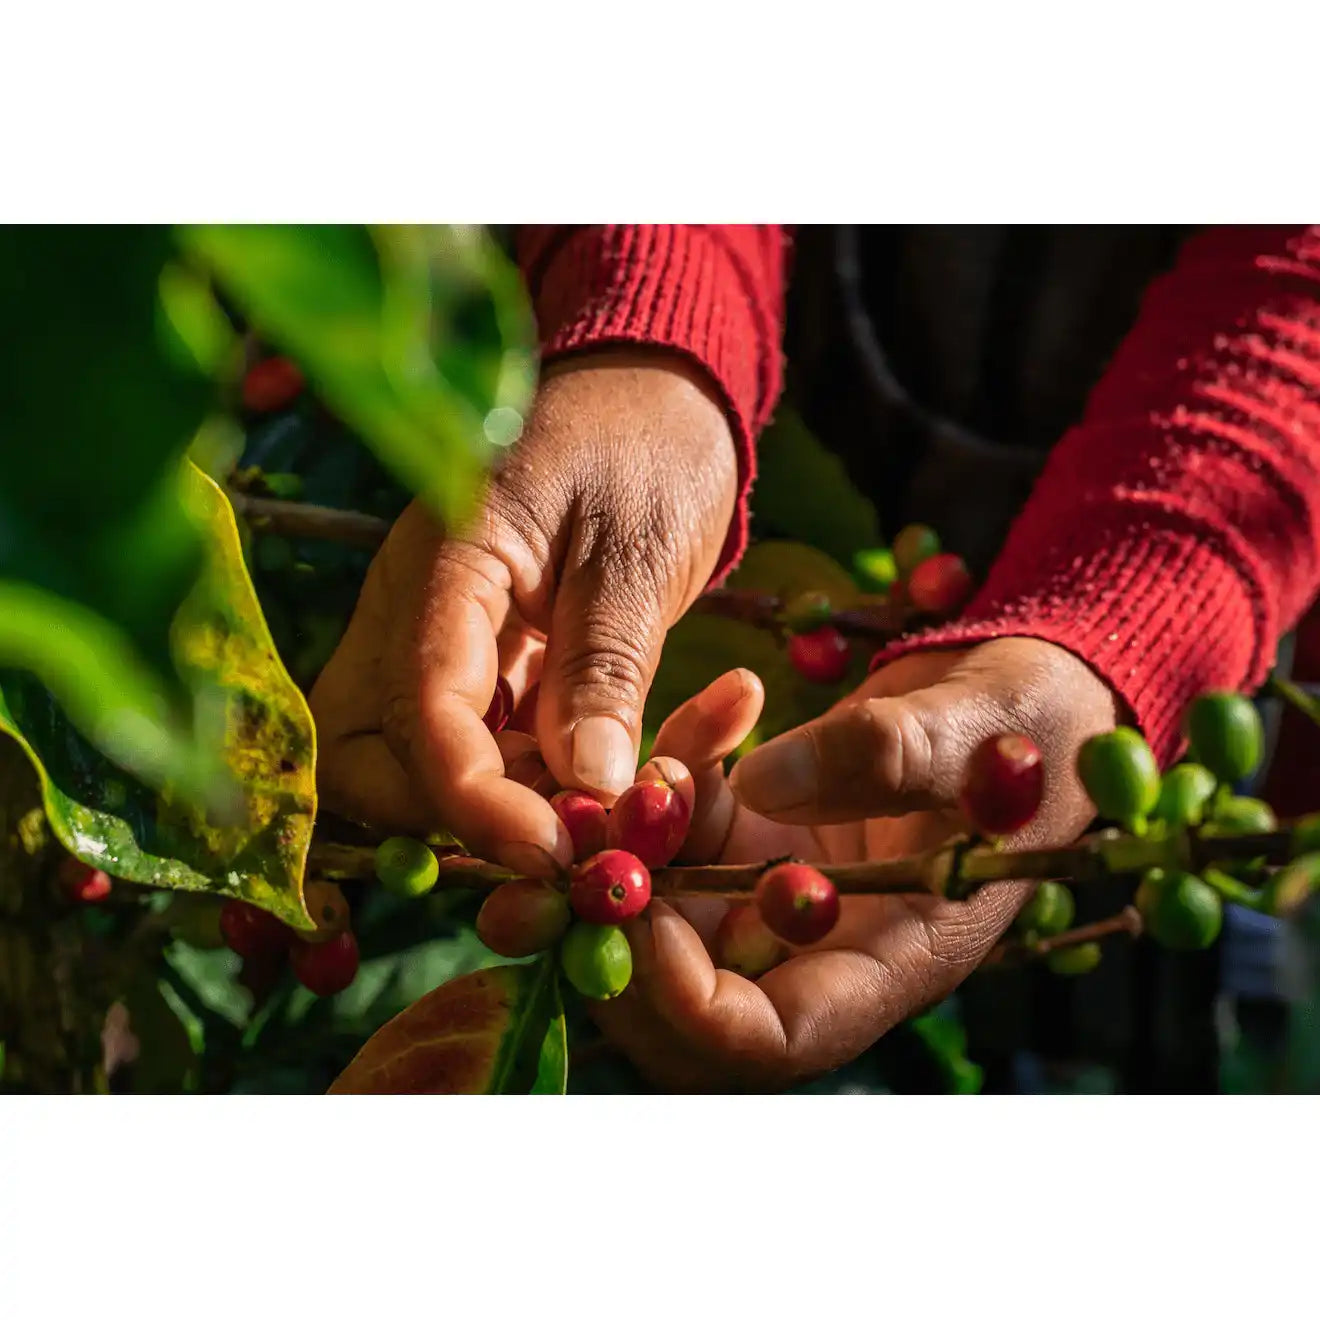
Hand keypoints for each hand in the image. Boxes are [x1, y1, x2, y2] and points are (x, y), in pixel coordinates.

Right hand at [308, 349, 737, 871]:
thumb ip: (606, 664)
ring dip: (500, 809)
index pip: (419, 707)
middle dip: (448, 816)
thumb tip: (590, 784)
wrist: (654, 396)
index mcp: (443, 567)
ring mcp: (440, 641)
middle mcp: (415, 613)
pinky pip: (481, 745)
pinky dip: (534, 782)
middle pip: (365, 753)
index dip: (473, 798)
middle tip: (559, 836)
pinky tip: (613, 779)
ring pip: (415, 763)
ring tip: (605, 811)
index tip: (554, 851)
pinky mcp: (482, 665)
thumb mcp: (638, 549)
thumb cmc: (647, 446)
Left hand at [589, 638, 1120, 1091]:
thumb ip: (885, 756)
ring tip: (670, 753)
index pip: (767, 1035)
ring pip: (665, 902)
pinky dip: (677, 774)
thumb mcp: (981, 730)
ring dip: (638, 836)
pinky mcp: (759, 833)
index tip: (642, 906)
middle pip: (683, 995)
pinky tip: (728, 703)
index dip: (686, 996)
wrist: (1022, 697)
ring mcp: (780, 889)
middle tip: (587, 839)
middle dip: (618, 926)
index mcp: (891, 960)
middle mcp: (822, 943)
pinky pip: (683, 827)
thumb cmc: (1032, 726)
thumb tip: (762, 786)